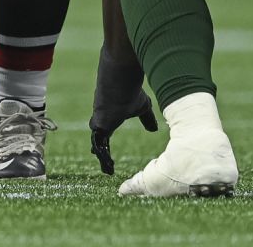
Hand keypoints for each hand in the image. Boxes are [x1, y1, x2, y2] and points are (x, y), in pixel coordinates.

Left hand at [89, 47, 157, 174]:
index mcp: (109, 115)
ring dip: (102, 157)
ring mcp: (98, 122)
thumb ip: (147, 118)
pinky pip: (99, 145)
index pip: (104, 129)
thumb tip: (154, 128)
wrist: (122, 83)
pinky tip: (108, 167)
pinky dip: (103, 157)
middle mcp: (101, 119)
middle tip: (100, 158)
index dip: (104, 139)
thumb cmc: (131, 92)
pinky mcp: (98, 126)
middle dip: (98, 148)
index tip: (104, 148)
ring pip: (97, 143)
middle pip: (97, 137)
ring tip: (107, 170)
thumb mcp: (143, 107)